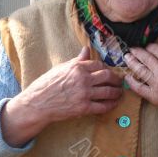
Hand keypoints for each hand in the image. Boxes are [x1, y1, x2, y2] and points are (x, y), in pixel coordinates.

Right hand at [1, 46, 122, 146]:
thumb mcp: (61, 68)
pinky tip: (113, 104)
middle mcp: (83, 79)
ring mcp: (84, 93)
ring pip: (108, 91)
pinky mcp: (84, 108)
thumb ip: (77, 60)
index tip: (109, 72)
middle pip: (108, 76)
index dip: (107, 68)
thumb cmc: (46, 84)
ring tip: (119, 93)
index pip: (99, 65)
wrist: (37, 103)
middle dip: (117, 79)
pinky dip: (111, 105)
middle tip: (120, 82)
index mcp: (77, 67)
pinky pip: (103, 106)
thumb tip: (86, 49)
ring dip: (117, 92)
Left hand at [124, 36, 157, 130]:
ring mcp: (157, 85)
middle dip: (136, 52)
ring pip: (139, 70)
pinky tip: (127, 77)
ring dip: (131, 63)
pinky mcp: (154, 97)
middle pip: (144, 58)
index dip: (150, 47)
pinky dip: (131, 82)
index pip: (154, 49)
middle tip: (131, 50)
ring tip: (126, 58)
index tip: (148, 48)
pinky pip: (138, 88)